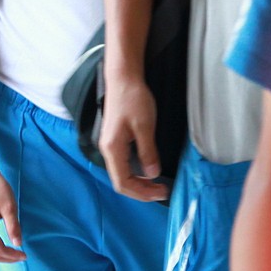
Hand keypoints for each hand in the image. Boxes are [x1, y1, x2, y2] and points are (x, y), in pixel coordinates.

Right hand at [100, 77, 168, 202]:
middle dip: (141, 190)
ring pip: (122, 173)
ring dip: (139, 182)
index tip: (161, 192)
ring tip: (157, 184)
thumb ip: (147, 152)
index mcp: (112, 148)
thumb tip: (152, 174)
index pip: (123, 182)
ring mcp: (111, 145)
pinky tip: (148, 169)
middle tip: (162, 191)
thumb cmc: (133, 98)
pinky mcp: (116, 140)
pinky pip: (124, 164)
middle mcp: (108, 150)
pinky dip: (137, 172)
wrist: (123, 78)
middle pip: (121, 181)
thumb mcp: (144, 126)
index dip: (142, 192)